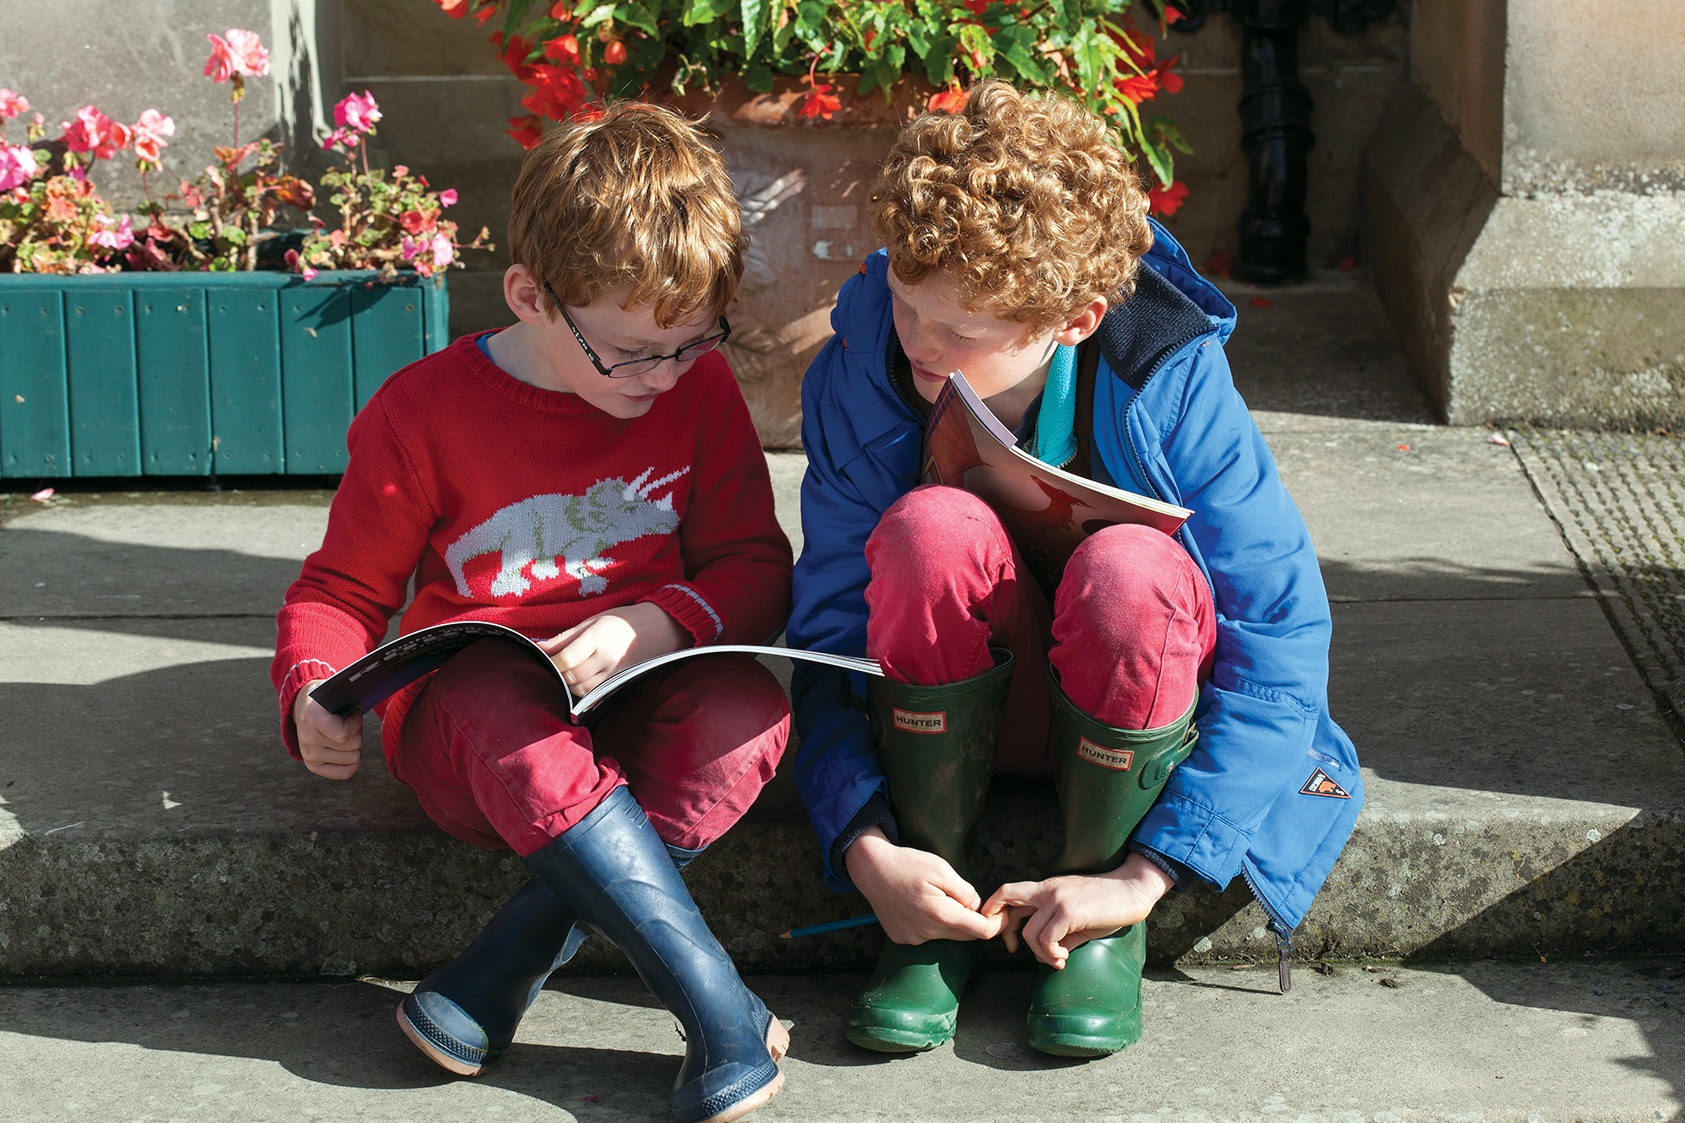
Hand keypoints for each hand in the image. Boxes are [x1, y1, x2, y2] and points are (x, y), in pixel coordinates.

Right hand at [292, 680, 363, 779]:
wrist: (302, 707)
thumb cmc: (326, 699)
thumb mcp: (335, 693)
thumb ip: (350, 700)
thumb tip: (364, 709)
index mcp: (312, 718)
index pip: (344, 734)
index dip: (357, 722)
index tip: (356, 710)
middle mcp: (308, 740)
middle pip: (354, 746)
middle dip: (358, 731)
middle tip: (350, 720)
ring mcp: (309, 755)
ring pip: (354, 758)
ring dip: (355, 744)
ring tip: (345, 732)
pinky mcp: (313, 766)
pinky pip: (345, 772)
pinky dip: (353, 762)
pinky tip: (348, 749)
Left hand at [537, 603, 687, 695]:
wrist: (657, 630)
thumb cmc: (620, 622)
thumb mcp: (592, 621)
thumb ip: (565, 637)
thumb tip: (538, 648)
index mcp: (598, 638)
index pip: (568, 658)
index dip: (552, 662)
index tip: (543, 657)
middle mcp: (607, 658)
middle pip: (572, 676)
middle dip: (558, 673)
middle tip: (552, 665)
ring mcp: (614, 673)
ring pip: (581, 689)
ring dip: (568, 683)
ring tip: (565, 671)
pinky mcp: (618, 683)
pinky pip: (593, 692)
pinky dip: (581, 689)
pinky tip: (578, 678)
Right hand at [844, 826, 1003, 943]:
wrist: (871, 868)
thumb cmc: (907, 865)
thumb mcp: (943, 869)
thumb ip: (965, 891)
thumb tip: (976, 907)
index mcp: (942, 915)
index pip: (982, 931)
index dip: (996, 924)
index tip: (1001, 915)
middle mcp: (927, 933)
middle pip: (965, 935)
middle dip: (972, 920)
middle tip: (966, 899)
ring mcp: (913, 938)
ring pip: (945, 935)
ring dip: (949, 921)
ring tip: (933, 896)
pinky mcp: (901, 938)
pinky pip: (926, 934)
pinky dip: (930, 923)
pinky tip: (917, 904)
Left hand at [981, 852, 1173, 968]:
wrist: (1132, 890)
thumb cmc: (1108, 903)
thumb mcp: (1077, 916)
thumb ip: (1059, 931)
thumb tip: (1048, 955)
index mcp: (1047, 887)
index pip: (1009, 891)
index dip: (996, 910)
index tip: (1005, 934)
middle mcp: (1047, 890)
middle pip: (1007, 901)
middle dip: (1004, 929)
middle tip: (1013, 949)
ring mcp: (1057, 899)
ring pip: (1030, 933)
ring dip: (1040, 954)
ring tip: (1057, 959)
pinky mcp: (1069, 912)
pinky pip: (1047, 940)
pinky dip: (1052, 955)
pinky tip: (1064, 958)